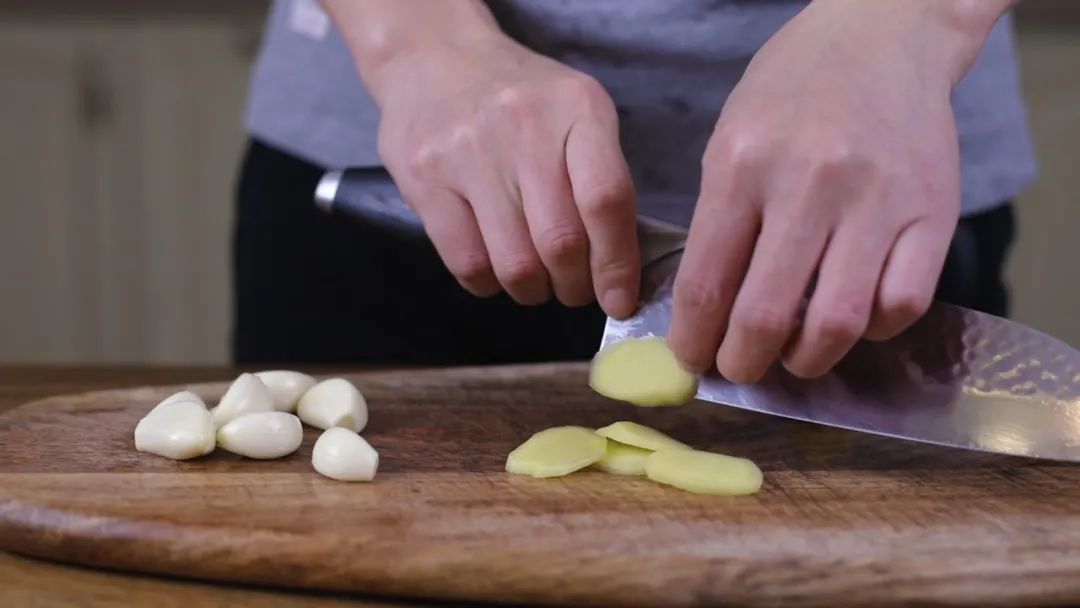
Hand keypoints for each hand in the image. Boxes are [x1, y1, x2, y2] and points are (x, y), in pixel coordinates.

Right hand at [370, 35, 639, 314]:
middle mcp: (523, 127)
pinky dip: (489, 283)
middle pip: (560, 243)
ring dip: (533, 290)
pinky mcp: (424, 179)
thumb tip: (621, 270)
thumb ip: (601, 179)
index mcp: (578, 108)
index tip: (619, 300)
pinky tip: (494, 267)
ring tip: (535, 279)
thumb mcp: (576, 114)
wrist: (433, 57)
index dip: (617, 264)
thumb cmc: (520, 100)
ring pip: (514, 264)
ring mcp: (468, 152)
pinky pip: (467, 263)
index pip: (606, 200)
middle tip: (573, 288)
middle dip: (574, 286)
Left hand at [668, 0, 1011, 381]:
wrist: (883, 35)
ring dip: (806, 360)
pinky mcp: (934, 211)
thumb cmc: (793, 91)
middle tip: (738, 368)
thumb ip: (718, 223)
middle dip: (742, 362)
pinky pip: (902, 304)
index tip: (691, 358)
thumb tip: (706, 311)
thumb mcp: (730, 139)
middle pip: (766, 315)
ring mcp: (878, 200)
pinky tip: (852, 321)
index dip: (693, 340)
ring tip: (791, 357)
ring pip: (838, 323)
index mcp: (743, 166)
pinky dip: (872, 332)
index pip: (706, 283)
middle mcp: (810, 184)